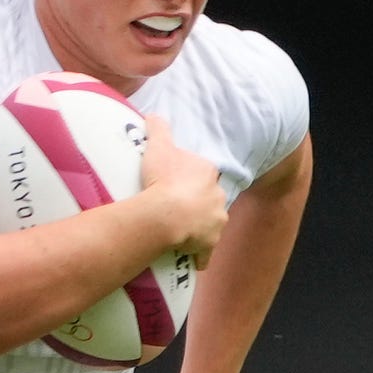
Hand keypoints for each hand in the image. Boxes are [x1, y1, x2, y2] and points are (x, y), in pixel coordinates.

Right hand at [128, 136, 229, 262]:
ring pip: (211, 224)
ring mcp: (216, 221)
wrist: (165, 214)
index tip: (177, 184)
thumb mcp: (158, 147)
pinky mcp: (208, 244)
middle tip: (177, 208)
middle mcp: (218, 196)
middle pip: (210, 198)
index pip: (204, 173)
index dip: (191, 179)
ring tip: (180, 232)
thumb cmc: (162, 179)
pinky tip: (188, 257)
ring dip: (200, 228)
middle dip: (199, 203)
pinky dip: (198, 255)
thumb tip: (154, 115)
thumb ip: (158, 129)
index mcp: (208, 172)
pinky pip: (205, 252)